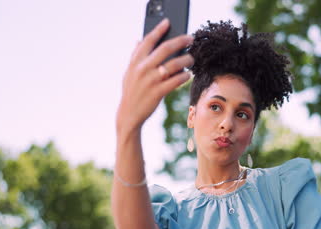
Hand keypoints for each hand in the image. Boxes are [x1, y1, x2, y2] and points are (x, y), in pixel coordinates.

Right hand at [116, 18, 193, 134]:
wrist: (129, 113)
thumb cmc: (131, 91)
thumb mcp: (129, 73)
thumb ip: (135, 57)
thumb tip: (139, 40)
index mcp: (135, 62)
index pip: (148, 41)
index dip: (158, 30)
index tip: (168, 22)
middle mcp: (142, 69)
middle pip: (164, 49)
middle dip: (180, 41)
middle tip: (190, 38)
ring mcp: (150, 81)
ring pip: (173, 65)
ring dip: (185, 60)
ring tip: (191, 58)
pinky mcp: (158, 92)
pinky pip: (175, 81)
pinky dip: (183, 76)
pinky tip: (188, 75)